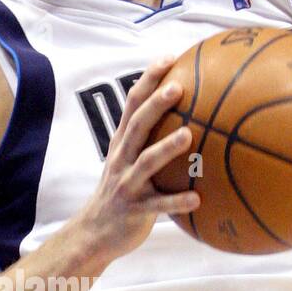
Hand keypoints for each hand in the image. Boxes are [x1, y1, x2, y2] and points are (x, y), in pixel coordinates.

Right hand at [73, 56, 200, 261]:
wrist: (94, 232)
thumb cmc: (122, 192)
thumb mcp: (129, 161)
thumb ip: (149, 139)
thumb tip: (189, 116)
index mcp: (122, 143)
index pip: (132, 104)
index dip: (148, 80)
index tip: (169, 58)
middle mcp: (122, 159)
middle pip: (137, 126)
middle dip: (156, 105)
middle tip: (178, 87)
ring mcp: (127, 184)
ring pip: (146, 162)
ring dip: (167, 148)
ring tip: (189, 135)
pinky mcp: (134, 210)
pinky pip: (158, 205)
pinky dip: (177, 202)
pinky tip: (197, 198)